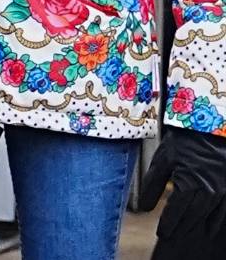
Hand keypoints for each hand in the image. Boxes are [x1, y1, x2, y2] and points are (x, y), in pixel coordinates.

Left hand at [142, 127, 225, 258]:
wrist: (209, 125)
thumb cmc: (183, 141)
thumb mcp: (163, 160)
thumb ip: (152, 185)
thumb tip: (144, 208)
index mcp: (189, 184)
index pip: (176, 212)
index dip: (168, 225)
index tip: (162, 234)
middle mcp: (209, 190)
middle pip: (192, 216)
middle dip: (180, 227)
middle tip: (171, 236)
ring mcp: (223, 189)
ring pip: (208, 215)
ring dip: (196, 225)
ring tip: (185, 231)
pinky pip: (224, 210)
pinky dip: (216, 221)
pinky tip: (209, 228)